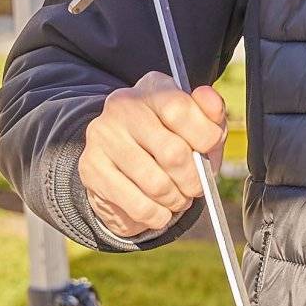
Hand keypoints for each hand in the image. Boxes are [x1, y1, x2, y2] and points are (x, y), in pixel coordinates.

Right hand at [77, 71, 227, 240]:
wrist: (121, 162)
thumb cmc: (171, 139)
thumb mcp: (196, 123)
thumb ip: (211, 115)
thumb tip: (213, 104)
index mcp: (152, 89)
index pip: (180, 110)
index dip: (206, 137)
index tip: (211, 151)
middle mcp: (122, 107)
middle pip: (172, 153)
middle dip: (194, 179)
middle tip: (196, 188)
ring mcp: (103, 137)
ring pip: (156, 184)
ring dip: (176, 200)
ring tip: (178, 199)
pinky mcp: (91, 169)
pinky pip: (138, 205)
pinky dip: (157, 216)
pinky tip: (159, 211)